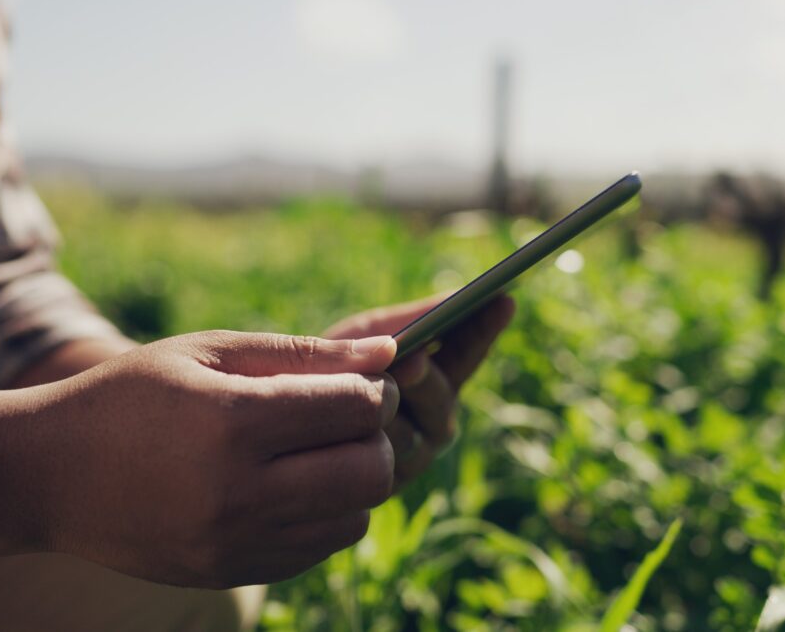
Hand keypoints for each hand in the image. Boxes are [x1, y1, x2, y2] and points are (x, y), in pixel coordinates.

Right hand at [23, 331, 398, 588]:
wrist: (45, 475)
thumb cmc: (129, 396)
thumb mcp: (207, 352)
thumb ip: (302, 352)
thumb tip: (387, 352)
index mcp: (232, 423)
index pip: (355, 408)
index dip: (374, 389)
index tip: (362, 381)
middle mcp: (239, 493)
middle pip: (370, 473)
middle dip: (376, 438)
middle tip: (350, 419)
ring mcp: (235, 543)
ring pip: (354, 519)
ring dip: (355, 481)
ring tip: (316, 452)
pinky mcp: (230, 573)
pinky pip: (316, 550)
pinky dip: (323, 516)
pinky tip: (290, 486)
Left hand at [324, 294, 514, 488]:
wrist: (282, 420)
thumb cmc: (327, 368)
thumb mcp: (365, 337)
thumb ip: (406, 323)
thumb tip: (456, 296)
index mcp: (436, 383)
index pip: (467, 353)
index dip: (483, 329)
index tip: (502, 298)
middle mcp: (431, 423)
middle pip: (440, 399)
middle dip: (424, 379)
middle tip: (410, 361)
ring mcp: (408, 458)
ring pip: (409, 434)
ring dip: (390, 409)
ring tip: (376, 388)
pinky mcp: (376, 488)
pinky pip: (376, 464)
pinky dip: (364, 438)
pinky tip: (348, 419)